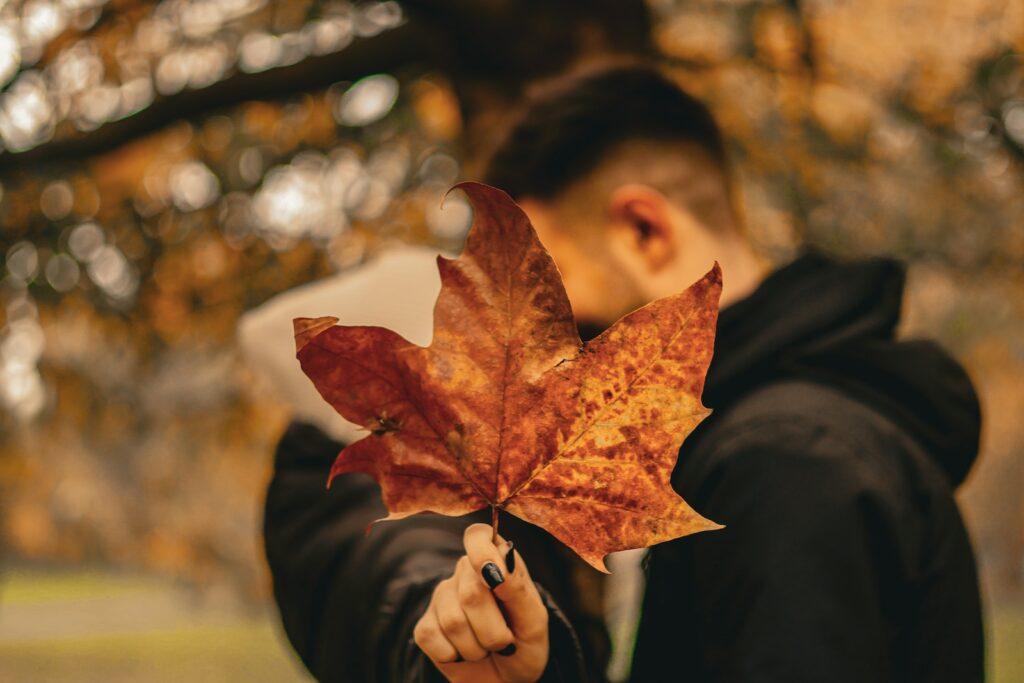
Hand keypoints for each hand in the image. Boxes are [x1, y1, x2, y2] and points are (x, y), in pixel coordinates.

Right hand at [414, 523, 549, 682]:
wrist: (507, 681)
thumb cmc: (524, 645)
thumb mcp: (534, 621)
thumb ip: (517, 588)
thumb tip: (496, 561)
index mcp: (496, 562)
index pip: (477, 536)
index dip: (481, 552)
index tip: (493, 579)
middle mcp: (464, 574)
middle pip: (471, 594)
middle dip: (494, 630)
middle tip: (505, 640)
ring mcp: (441, 599)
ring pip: (453, 621)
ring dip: (478, 648)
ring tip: (486, 648)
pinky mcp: (425, 627)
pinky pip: (433, 638)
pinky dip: (456, 656)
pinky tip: (464, 654)